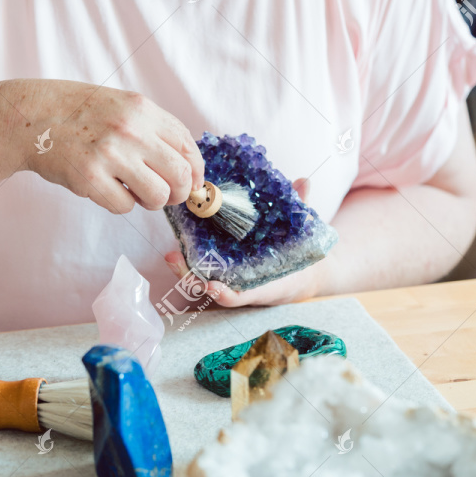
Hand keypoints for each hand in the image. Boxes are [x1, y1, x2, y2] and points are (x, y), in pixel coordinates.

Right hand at [24, 81, 203, 213]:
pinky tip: (105, 188)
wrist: (29, 117)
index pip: (188, 147)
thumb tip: (189, 170)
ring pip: (157, 196)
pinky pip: (125, 207)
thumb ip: (154, 131)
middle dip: (180, 193)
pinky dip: (120, 204)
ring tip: (133, 190)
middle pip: (181, 176)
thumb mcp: (121, 106)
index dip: (197, 172)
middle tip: (166, 196)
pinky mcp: (90, 179)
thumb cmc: (78, 114)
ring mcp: (110, 155)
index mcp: (142, 109)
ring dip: (150, 201)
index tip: (193, 185)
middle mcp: (130, 130)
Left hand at [164, 179, 330, 306]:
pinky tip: (176, 249)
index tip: (213, 287)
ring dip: (184, 270)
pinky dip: (190, 262)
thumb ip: (302, 213)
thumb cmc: (300, 261)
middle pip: (211, 288)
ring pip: (202, 280)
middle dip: (192, 279)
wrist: (299, 275)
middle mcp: (242, 286)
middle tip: (175, 261)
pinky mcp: (223, 270)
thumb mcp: (305, 238)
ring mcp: (231, 280)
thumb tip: (303, 181)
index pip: (240, 295)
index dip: (225, 293)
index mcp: (261, 286)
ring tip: (170, 255)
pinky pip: (204, 269)